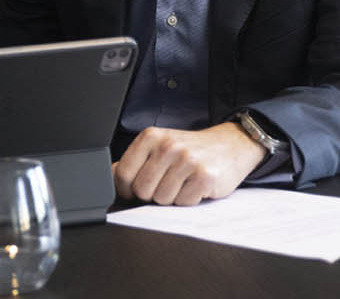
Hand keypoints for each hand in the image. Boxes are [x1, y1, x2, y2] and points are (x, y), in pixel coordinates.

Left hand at [113, 123, 263, 205]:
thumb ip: (135, 162)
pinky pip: (184, 203)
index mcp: (150, 137)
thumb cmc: (189, 150)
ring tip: (182, 182)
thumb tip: (110, 179)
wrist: (229, 145)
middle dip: (152, 194)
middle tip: (167, 183)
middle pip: (142, 190)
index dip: (127, 189)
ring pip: (162, 199)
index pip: (123, 174)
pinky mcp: (205, 176)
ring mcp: (187, 160)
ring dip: (172, 197)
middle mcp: (168, 146)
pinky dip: (189, 200)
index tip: (135, 189)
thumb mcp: (159, 147)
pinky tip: (195, 186)